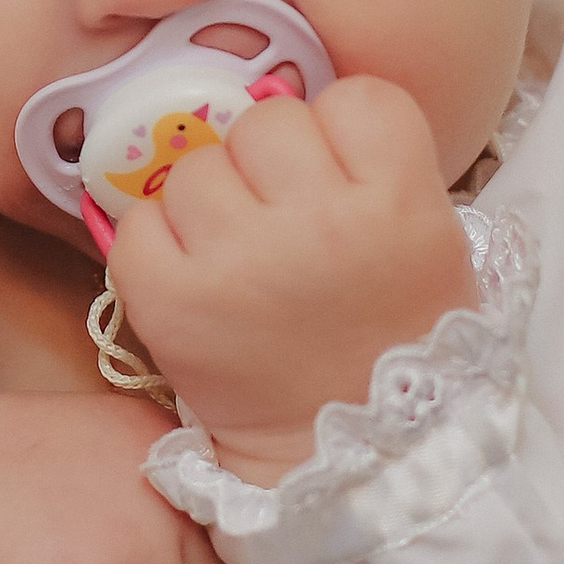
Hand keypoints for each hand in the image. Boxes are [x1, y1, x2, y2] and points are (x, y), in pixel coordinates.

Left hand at [107, 76, 477, 473]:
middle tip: (285, 222)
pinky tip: (192, 279)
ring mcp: (241, 261)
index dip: (340, 133)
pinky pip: (138, 221)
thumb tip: (273, 102)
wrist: (351, 464)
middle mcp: (322, 224)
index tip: (341, 177)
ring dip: (210, 202)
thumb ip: (370, 166)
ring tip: (239, 258)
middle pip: (268, 121)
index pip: (355, 99)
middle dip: (269, 165)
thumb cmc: (388, 345)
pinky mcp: (171, 301)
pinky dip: (155, 244)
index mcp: (401, 206)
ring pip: (198, 165)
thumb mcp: (426, 243)